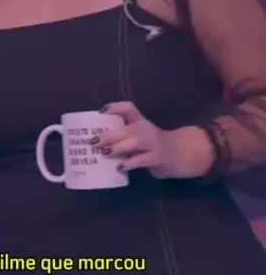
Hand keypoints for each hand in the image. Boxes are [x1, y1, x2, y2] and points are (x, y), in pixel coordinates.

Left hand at [91, 101, 214, 178]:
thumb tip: (98, 144)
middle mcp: (146, 129)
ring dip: (118, 146)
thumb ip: (123, 138)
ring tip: (103, 152)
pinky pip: (142, 159)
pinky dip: (130, 163)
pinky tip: (119, 167)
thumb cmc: (153, 145)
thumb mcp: (140, 136)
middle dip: (109, 134)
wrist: (181, 154)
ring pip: (134, 142)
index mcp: (140, 121)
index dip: (115, 107)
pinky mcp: (157, 158)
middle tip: (93, 140)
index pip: (129, 108)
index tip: (100, 111)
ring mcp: (153, 143)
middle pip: (127, 128)